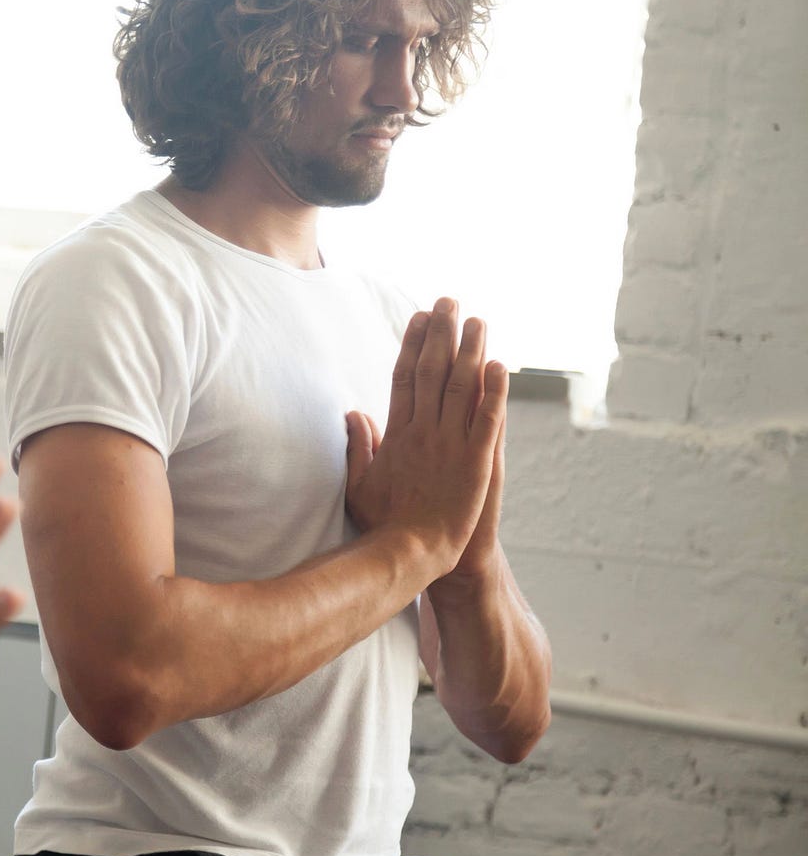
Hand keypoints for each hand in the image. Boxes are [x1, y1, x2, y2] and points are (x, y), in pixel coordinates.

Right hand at [343, 298, 506, 578]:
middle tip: (449, 302)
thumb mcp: (359, 483)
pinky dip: (494, 391)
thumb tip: (353, 413)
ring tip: (477, 321)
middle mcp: (424, 431)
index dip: (413, 345)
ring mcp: (452, 444)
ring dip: (471, 351)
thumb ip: (358, 445)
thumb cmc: (385, 525)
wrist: (414, 553)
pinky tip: (500, 366)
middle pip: (433, 371)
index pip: (404, 377)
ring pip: (462, 387)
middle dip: (441, 333)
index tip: (419, 318)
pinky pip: (488, 419)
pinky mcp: (478, 460)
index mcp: (398, 433)